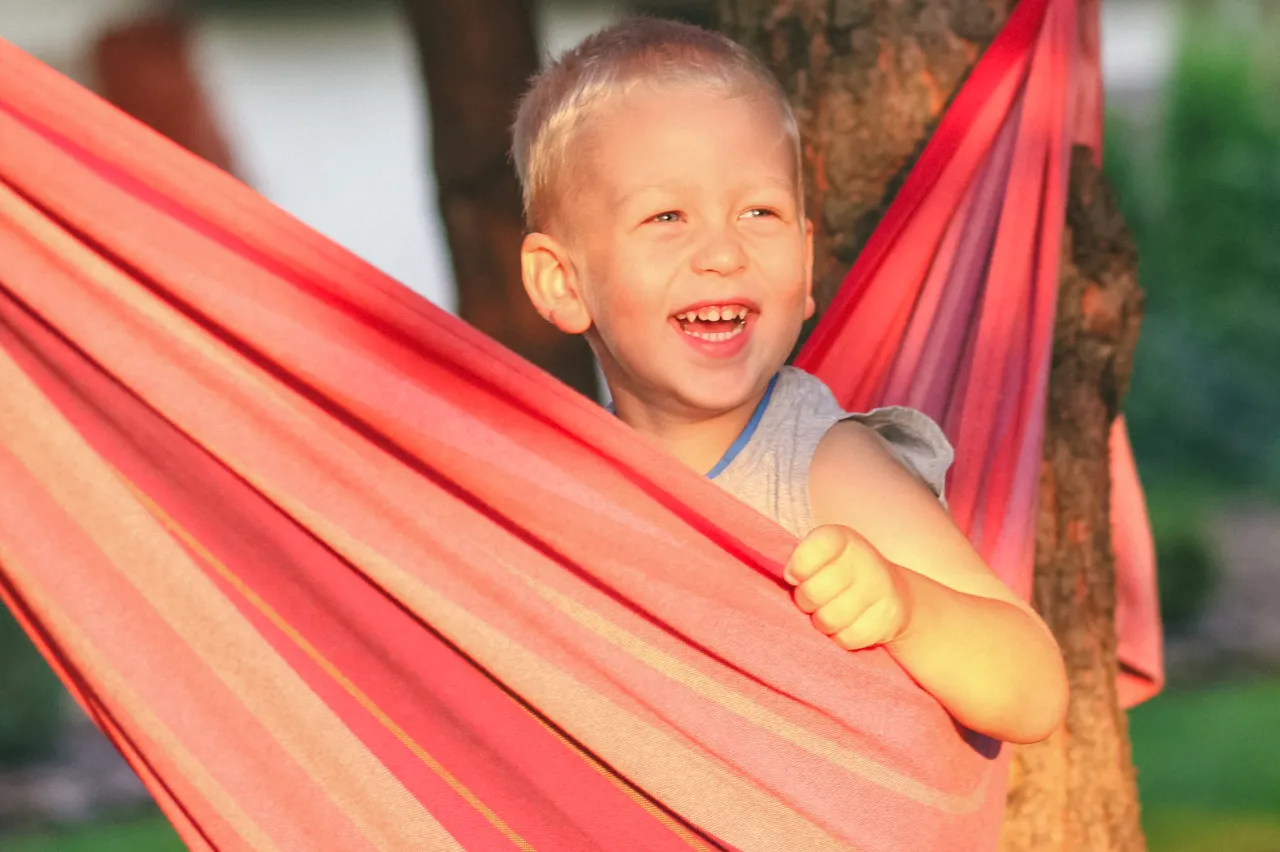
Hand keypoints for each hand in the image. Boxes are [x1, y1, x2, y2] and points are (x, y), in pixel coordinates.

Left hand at [784, 524, 912, 650]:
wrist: (894, 594)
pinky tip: (849, 624)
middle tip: (813, 599)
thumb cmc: (840, 574)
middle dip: (805, 602)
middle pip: (813, 592)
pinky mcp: (889, 617)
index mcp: (841, 538)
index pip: (812, 550)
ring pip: (828, 620)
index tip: (793, 576)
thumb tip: (786, 577)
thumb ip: (800, 562)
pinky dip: (842, 637)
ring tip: (831, 611)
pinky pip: (847, 638)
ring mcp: (879, 587)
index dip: (798, 568)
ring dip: (823, 622)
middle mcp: (863, 558)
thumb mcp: (821, 557)